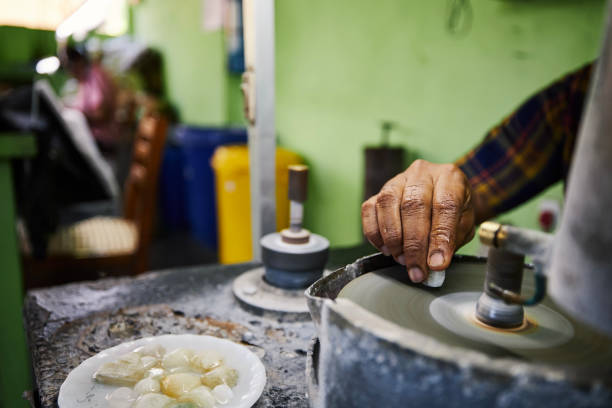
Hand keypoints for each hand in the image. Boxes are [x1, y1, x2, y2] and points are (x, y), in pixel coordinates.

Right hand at [361, 160, 475, 282]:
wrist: (439, 195)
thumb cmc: (453, 212)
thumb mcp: (463, 225)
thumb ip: (452, 241)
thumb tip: (434, 263)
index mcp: (449, 177)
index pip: (445, 205)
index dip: (439, 237)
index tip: (436, 264)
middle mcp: (421, 173)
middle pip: (413, 205)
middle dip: (414, 244)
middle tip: (417, 270)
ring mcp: (396, 180)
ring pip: (388, 204)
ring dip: (393, 239)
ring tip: (402, 260)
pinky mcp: (378, 191)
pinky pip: (369, 210)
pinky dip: (375, 234)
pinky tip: (387, 248)